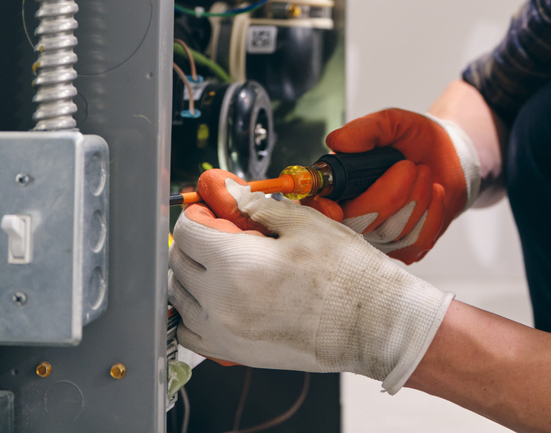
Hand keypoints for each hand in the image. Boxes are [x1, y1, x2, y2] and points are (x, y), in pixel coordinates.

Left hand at [169, 177, 452, 392]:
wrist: (372, 324)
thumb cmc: (348, 277)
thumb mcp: (306, 225)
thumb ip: (258, 208)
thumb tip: (234, 197)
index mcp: (236, 265)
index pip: (188, 231)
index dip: (199, 213)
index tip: (212, 210)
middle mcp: (221, 303)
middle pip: (178, 263)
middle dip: (193, 241)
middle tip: (220, 231)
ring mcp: (224, 333)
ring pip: (179, 299)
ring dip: (190, 275)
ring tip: (220, 263)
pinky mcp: (234, 354)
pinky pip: (189, 332)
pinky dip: (193, 312)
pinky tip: (217, 298)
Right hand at [317, 109, 479, 263]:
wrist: (450, 154)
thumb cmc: (413, 139)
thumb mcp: (390, 123)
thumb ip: (365, 130)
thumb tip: (337, 142)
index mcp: (338, 187)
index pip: (315, 211)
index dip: (320, 215)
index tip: (334, 208)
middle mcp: (354, 218)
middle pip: (359, 225)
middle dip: (390, 195)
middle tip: (409, 166)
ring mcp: (381, 239)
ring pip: (393, 232)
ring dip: (417, 195)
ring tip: (423, 173)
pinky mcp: (408, 250)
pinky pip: (418, 239)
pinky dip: (433, 210)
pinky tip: (434, 193)